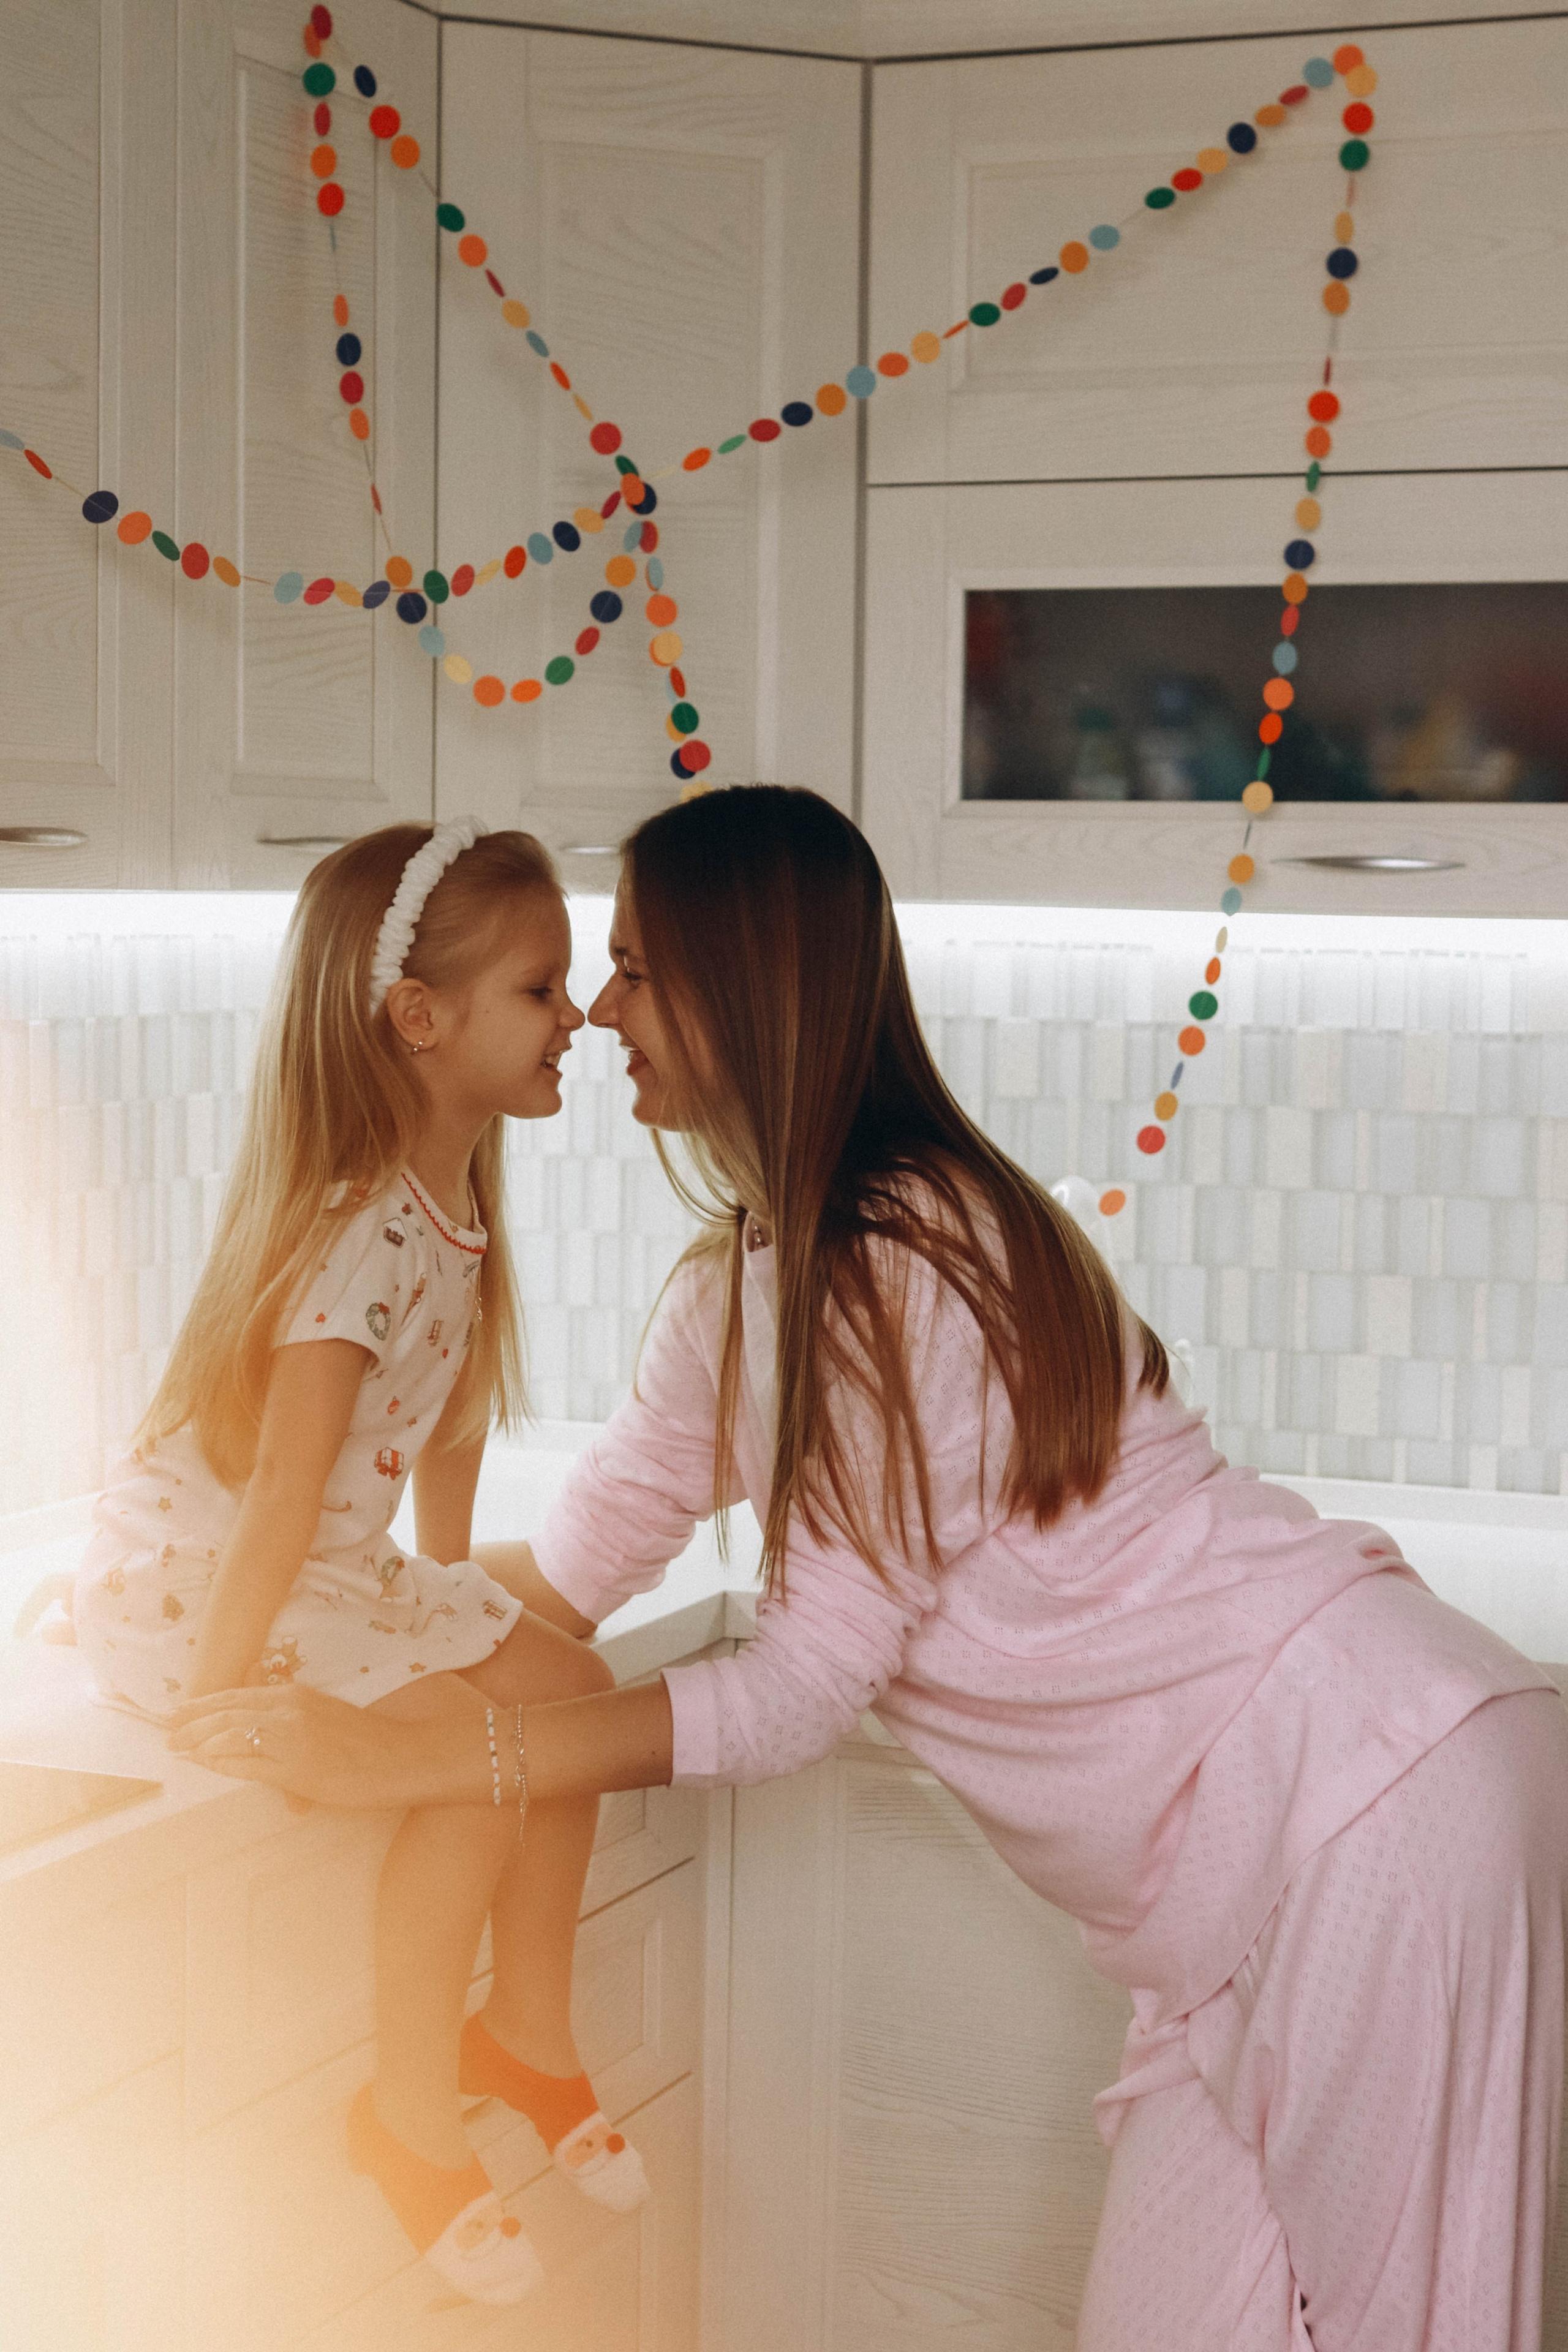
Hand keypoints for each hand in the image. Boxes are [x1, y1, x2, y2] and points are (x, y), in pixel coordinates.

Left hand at [167, 1683, 409, 1809]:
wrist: (401, 1753)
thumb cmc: (365, 1739)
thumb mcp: (323, 1714)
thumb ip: (291, 1713)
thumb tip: (264, 1719)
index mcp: (295, 1695)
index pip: (237, 1696)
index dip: (204, 1705)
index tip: (181, 1712)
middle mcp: (288, 1709)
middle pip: (227, 1713)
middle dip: (192, 1723)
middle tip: (168, 1731)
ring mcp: (291, 1737)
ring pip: (231, 1735)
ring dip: (199, 1743)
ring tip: (178, 1749)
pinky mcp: (296, 1767)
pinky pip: (248, 1763)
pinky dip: (221, 1762)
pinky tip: (205, 1764)